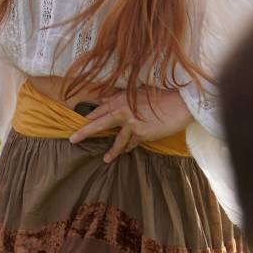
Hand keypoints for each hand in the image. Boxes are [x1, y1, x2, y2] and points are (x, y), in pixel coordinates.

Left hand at [69, 88, 192, 162]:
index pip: (99, 110)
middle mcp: (122, 111)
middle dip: (84, 132)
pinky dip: (129, 148)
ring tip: (105, 159)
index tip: (78, 123)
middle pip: (98, 123)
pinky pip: (131, 144)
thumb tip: (105, 100)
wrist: (180, 104)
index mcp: (120, 99)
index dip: (88, 118)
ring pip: (116, 140)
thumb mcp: (137, 92)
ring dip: (111, 151)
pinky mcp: (141, 134)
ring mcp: (131, 123)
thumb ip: (121, 98)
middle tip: (72, 139)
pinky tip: (127, 152)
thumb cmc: (160, 96)